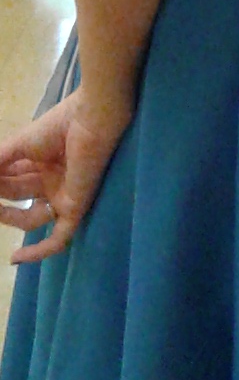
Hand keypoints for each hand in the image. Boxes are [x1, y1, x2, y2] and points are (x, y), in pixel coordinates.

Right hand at [0, 86, 130, 262]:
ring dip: (7, 216)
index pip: (9, 181)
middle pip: (16, 198)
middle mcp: (50, 182)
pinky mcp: (75, 209)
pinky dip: (38, 252)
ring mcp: (62, 197)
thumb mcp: (19, 146)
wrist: (90, 120)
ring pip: (30, 219)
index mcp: (39, 164)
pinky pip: (58, 239)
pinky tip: (14, 259)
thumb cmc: (59, 126)